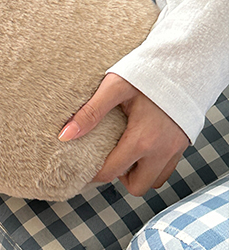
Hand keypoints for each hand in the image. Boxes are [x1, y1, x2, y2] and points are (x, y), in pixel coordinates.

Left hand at [58, 72, 188, 195]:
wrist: (184, 62)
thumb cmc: (148, 72)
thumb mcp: (114, 87)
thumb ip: (90, 112)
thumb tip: (65, 135)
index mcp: (142, 139)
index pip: (111, 172)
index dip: (93, 174)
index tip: (83, 167)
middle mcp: (162, 150)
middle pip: (137, 187)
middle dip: (120, 176)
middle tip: (109, 157)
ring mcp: (176, 149)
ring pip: (154, 180)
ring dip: (138, 172)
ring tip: (125, 151)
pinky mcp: (184, 144)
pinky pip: (167, 168)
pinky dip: (153, 165)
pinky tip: (142, 147)